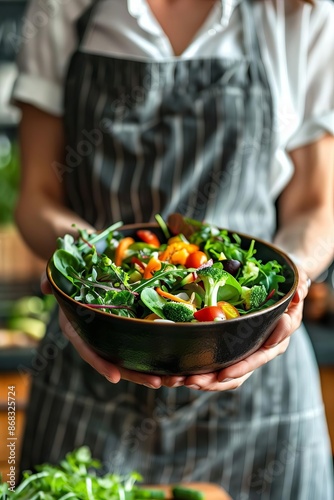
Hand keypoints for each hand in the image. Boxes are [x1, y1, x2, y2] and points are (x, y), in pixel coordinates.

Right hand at [41, 273, 175, 388]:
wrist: (79, 271)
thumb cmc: (68, 274)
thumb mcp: (56, 276)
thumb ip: (49, 280)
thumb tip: (45, 287)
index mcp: (76, 328)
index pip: (87, 349)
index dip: (100, 363)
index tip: (115, 376)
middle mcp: (93, 336)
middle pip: (113, 361)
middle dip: (133, 374)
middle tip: (156, 382)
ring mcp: (108, 335)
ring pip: (127, 358)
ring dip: (146, 370)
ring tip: (167, 378)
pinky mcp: (122, 329)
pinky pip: (135, 345)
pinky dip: (150, 355)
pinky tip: (168, 362)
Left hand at [181, 265, 309, 390]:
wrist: (279, 287)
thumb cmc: (287, 286)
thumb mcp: (296, 282)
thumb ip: (299, 287)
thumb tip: (299, 294)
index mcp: (278, 338)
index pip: (260, 356)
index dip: (242, 366)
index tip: (223, 373)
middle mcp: (262, 349)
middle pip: (239, 372)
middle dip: (215, 379)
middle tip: (194, 381)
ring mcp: (246, 350)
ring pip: (227, 374)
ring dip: (204, 380)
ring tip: (183, 380)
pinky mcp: (233, 348)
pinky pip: (218, 365)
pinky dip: (201, 370)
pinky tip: (181, 373)